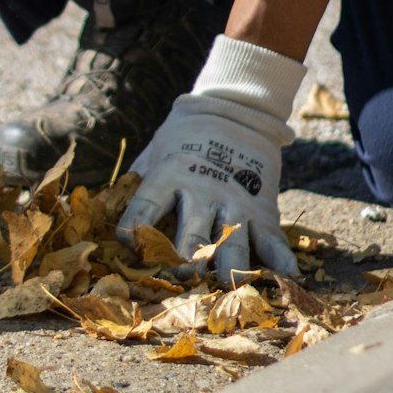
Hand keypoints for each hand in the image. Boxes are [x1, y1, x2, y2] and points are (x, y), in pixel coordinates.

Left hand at [116, 35, 303, 284]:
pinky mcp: (262, 206)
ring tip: (228, 284)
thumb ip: (137, 180)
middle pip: (192, 230)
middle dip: (187, 257)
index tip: (126, 243)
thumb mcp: (156, 150)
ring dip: (230, 265)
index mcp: (169, 175)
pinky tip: (289, 274)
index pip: (146, 205)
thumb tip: (104, 207)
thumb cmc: (184, 137)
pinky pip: (272, 236)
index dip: (134, 225)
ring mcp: (235, 200)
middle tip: (183, 277)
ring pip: (232, 239)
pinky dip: (281, 257)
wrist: (235, 109)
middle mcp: (201, 190)